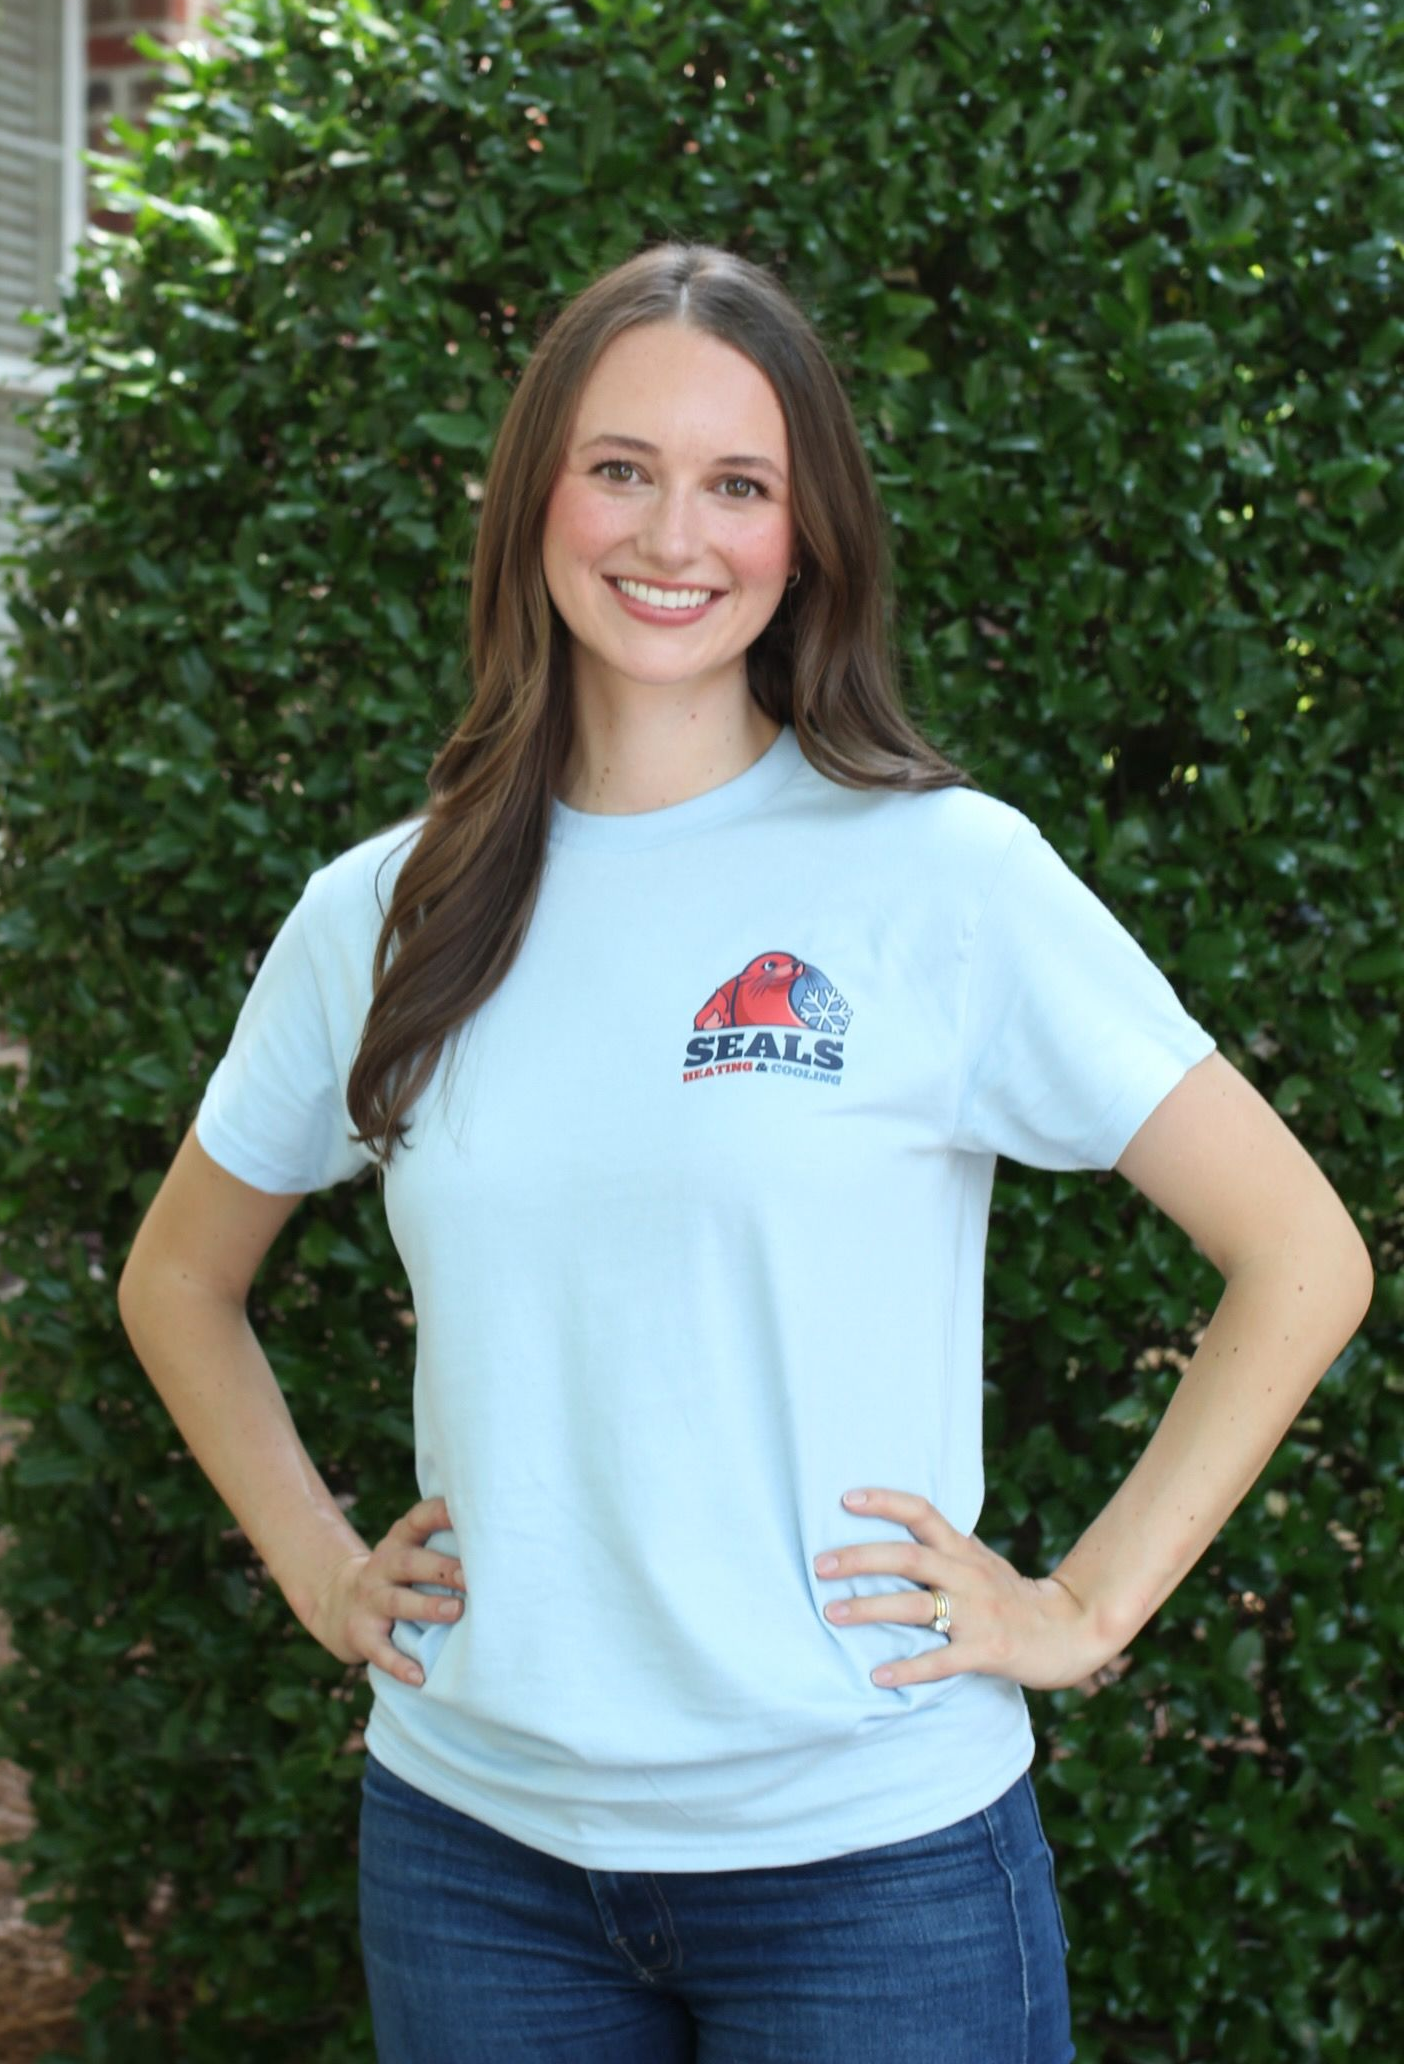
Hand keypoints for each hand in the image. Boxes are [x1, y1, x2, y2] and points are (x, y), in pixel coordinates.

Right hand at [305, 1494, 464, 1687]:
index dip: (440, 1513)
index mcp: (400, 1541)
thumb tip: (500, 1538)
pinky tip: (419, 1676)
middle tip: (471, 1578)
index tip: (465, 1511)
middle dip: (441, 1569)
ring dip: (426, 1607)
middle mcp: (383, 1566)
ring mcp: (369, 1600)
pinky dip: (399, 1664)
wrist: (337, 1604)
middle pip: (410, 1562)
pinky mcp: (361, 1634)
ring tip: (454, 1613)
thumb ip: (442, 1543)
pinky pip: (380, 1651)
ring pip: (397, 1602)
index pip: (418, 1520)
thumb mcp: (410, 1552)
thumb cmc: (397, 1577)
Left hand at [813, 1487, 1110, 1692]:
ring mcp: (977, 1613)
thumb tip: (897, 1528)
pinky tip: (878, 1676)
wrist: (1069, 1630)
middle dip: (861, 1559)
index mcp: (963, 1550)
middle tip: (819, 1565)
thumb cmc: (1013, 1596)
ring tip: (831, 1614)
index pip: (922, 1513)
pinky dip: (909, 1668)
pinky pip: (942, 1660)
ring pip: (917, 1606)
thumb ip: (944, 1547)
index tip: (846, 1499)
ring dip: (871, 1609)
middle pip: (909, 1557)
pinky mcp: (987, 1650)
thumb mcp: (981, 1561)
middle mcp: (967, 1575)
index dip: (886, 1502)